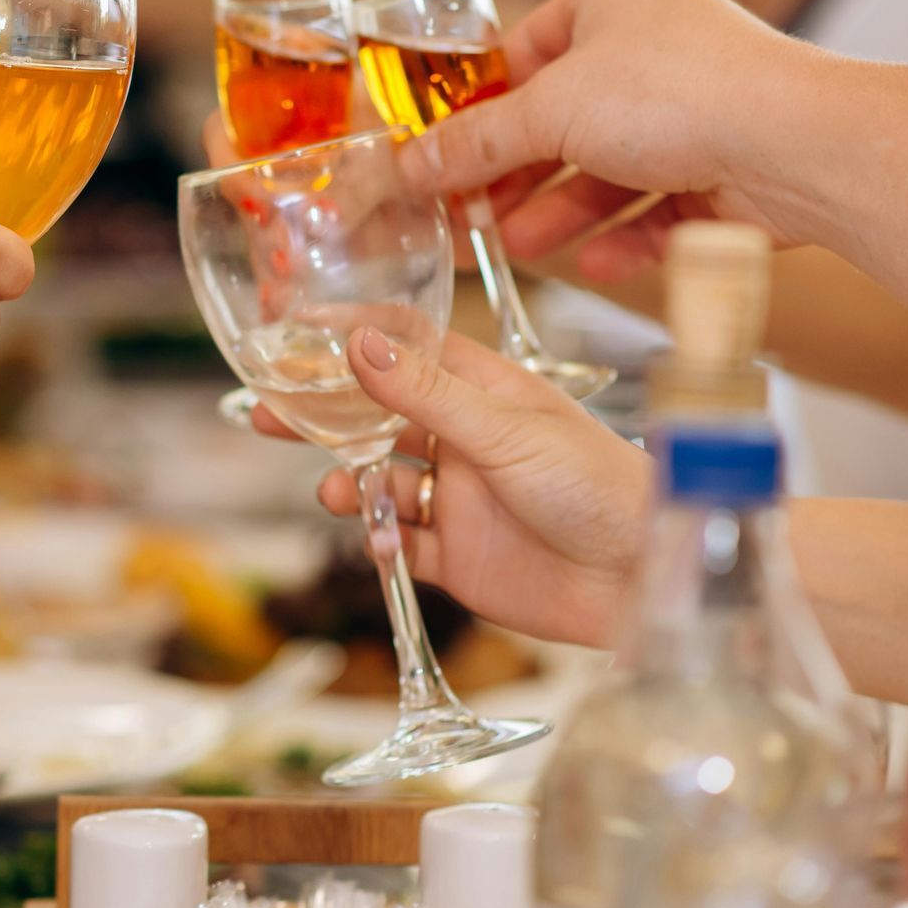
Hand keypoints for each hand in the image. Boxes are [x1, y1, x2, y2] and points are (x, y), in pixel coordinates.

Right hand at [257, 325, 652, 646]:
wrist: (641, 578)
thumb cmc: (600, 485)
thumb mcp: (505, 430)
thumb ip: (425, 393)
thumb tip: (358, 344)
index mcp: (484, 389)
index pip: (406, 345)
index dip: (352, 334)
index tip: (294, 330)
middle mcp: (465, 438)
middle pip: (375, 415)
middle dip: (321, 415)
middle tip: (265, 411)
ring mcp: (459, 497)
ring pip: (379, 481)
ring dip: (349, 483)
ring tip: (340, 493)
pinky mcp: (457, 556)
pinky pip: (398, 544)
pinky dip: (378, 543)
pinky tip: (379, 542)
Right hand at [401, 0, 838, 281]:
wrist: (797, 145)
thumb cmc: (675, 93)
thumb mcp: (549, 113)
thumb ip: (474, 144)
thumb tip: (408, 167)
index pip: (524, 52)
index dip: (478, 108)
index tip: (440, 156)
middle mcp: (656, 46)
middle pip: (562, 119)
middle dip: (515, 175)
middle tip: (468, 215)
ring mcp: (695, 109)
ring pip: (608, 168)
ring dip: (560, 211)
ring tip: (516, 249)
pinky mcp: (726, 169)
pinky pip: (658, 206)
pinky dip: (622, 236)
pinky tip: (590, 264)